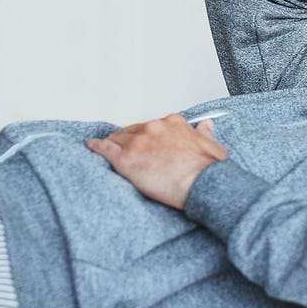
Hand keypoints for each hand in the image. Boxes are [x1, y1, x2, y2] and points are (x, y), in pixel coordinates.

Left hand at [88, 114, 226, 209]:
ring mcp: (139, 142)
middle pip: (134, 131)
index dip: (150, 135)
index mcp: (173, 124)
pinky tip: (93, 147)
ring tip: (108, 149)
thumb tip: (206, 126)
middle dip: (132, 140)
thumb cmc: (208, 170)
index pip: (155, 126)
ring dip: (114, 144)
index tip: (149, 142)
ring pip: (119, 139)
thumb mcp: (213, 146)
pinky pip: (105, 149)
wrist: (201, 184)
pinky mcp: (127, 159)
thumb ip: (205, 134)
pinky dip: (98, 147)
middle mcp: (154, 128)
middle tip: (131, 151)